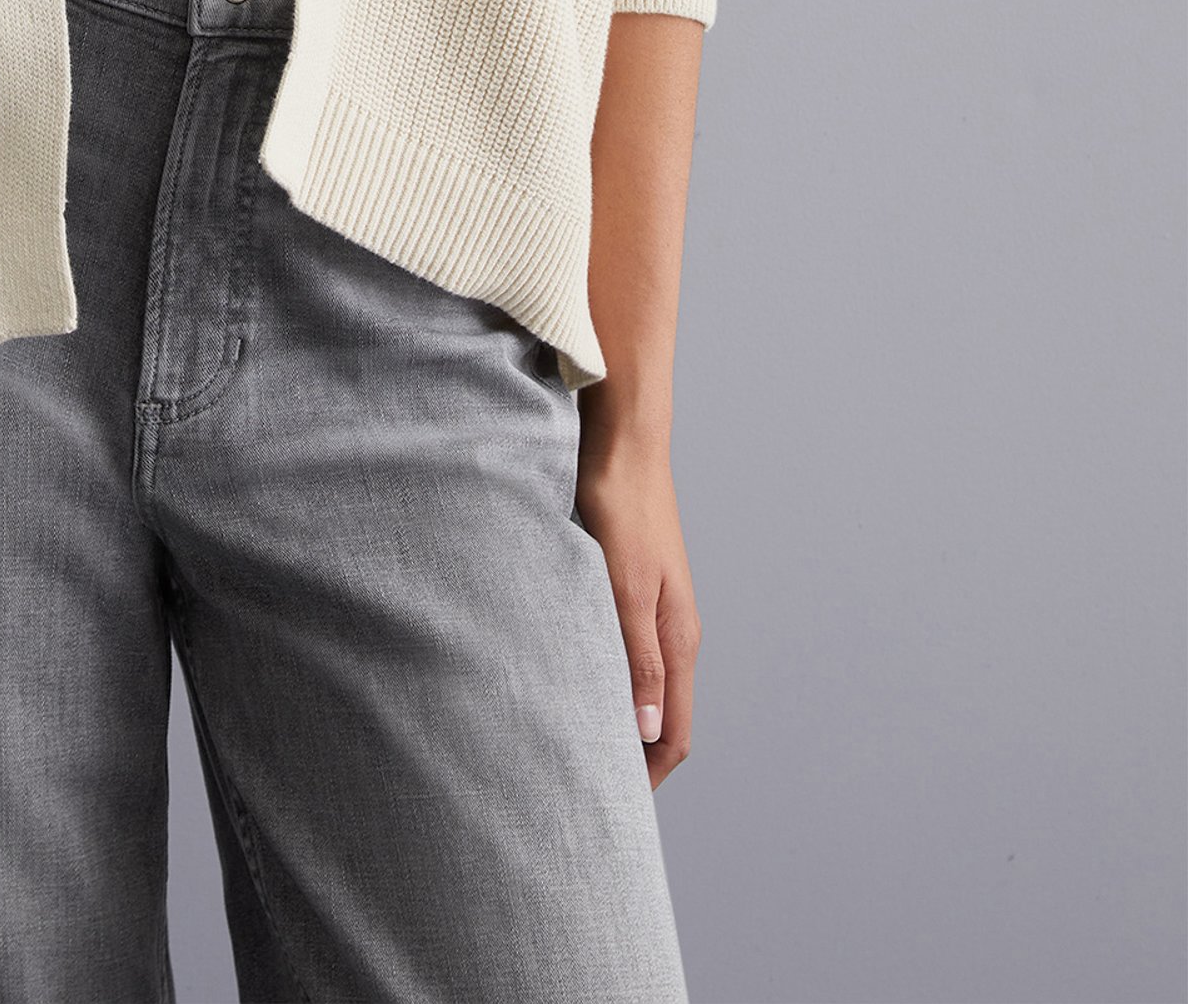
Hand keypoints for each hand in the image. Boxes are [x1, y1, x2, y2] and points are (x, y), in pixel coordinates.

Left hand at [574, 420, 699, 789]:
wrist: (622, 444)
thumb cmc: (622, 509)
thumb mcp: (625, 588)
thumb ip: (637, 659)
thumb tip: (647, 731)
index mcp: (678, 641)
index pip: (673, 734)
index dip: (648, 775)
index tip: (610, 805)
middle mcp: (673, 633)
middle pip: (661, 718)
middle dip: (633, 757)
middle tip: (583, 784)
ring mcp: (654, 611)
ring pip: (643, 687)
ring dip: (618, 718)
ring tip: (572, 741)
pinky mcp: (632, 589)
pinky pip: (626, 655)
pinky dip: (607, 680)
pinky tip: (571, 680)